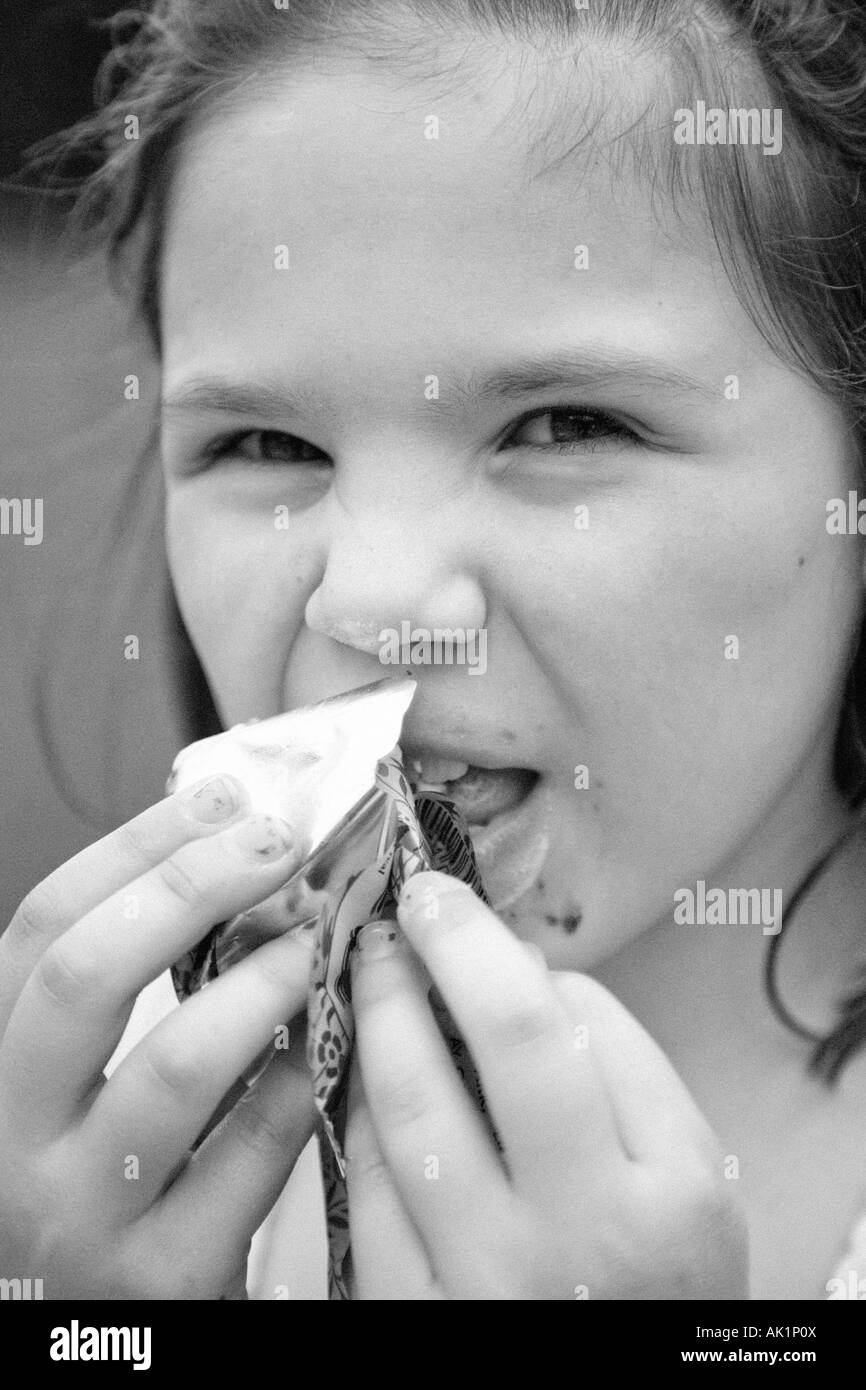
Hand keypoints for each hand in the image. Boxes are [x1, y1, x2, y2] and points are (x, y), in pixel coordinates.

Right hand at [0, 775, 316, 1298]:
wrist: (97, 1333)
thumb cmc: (104, 1179)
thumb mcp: (78, 1079)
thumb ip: (127, 977)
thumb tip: (221, 839)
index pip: (44, 924)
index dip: (137, 847)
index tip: (224, 797)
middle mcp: (16, 1136)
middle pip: (84, 977)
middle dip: (190, 888)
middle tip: (278, 846)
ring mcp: (84, 1212)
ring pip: (176, 1065)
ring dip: (262, 983)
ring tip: (317, 941)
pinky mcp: (167, 1276)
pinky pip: (252, 1152)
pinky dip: (303, 1077)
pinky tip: (335, 1037)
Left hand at [345, 871, 747, 1299]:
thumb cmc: (652, 1277)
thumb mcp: (688, 1181)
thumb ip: (625, 1077)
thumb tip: (526, 976)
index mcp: (666, 1193)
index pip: (577, 1033)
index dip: (501, 955)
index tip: (457, 906)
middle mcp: (577, 1237)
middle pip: (499, 1047)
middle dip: (439, 951)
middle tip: (407, 900)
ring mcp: (484, 1283)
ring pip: (408, 1111)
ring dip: (378, 1017)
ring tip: (370, 965)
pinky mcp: (408, 1314)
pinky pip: (367, 1188)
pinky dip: (358, 1115)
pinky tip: (358, 1073)